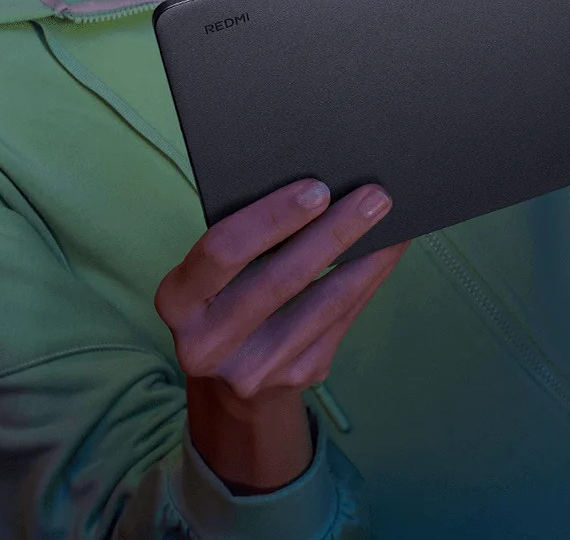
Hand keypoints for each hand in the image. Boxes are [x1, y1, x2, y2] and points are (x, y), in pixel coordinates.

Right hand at [155, 178, 404, 492]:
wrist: (229, 380)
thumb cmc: (225, 296)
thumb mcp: (213, 273)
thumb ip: (247, 239)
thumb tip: (320, 191)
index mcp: (177, 300)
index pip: (223, 251)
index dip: (272, 218)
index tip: (318, 189)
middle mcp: (207, 343)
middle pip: (281, 279)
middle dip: (333, 232)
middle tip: (373, 197)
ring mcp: (253, 368)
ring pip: (323, 304)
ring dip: (365, 258)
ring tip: (392, 222)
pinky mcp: (295, 377)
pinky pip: (341, 321)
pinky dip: (368, 281)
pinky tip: (385, 254)